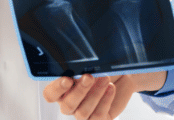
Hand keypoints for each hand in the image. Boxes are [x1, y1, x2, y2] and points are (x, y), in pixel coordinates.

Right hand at [43, 71, 165, 118]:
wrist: (123, 74)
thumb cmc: (102, 65)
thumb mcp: (91, 60)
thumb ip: (81, 62)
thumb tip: (80, 58)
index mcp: (63, 87)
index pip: (50, 94)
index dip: (56, 89)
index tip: (67, 79)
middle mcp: (71, 102)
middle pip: (67, 106)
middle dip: (80, 91)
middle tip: (90, 76)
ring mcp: (84, 112)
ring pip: (82, 113)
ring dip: (95, 94)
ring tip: (105, 78)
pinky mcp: (99, 118)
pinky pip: (97, 117)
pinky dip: (105, 102)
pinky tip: (110, 88)